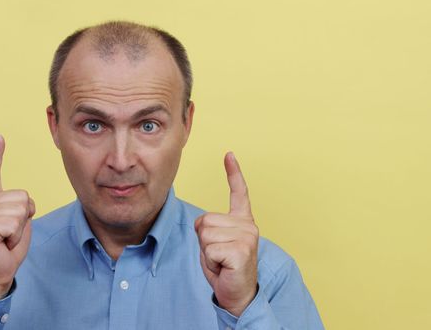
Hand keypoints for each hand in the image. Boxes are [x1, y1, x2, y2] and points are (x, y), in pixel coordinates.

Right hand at [0, 135, 34, 300]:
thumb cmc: (9, 246)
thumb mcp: (20, 220)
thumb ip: (22, 205)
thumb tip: (27, 201)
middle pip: (23, 197)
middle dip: (25, 217)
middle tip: (11, 232)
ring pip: (21, 210)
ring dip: (20, 228)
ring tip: (7, 237)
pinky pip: (15, 223)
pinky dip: (16, 236)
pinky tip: (3, 242)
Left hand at [195, 152, 258, 316]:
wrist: (237, 294)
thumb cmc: (224, 268)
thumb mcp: (214, 242)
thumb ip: (210, 227)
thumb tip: (201, 222)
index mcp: (242, 221)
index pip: (239, 192)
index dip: (233, 173)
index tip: (229, 155)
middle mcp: (247, 225)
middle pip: (204, 220)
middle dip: (203, 240)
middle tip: (218, 255)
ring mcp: (247, 237)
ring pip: (204, 234)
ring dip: (206, 252)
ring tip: (221, 261)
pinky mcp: (241, 250)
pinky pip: (209, 248)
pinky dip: (210, 261)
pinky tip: (224, 267)